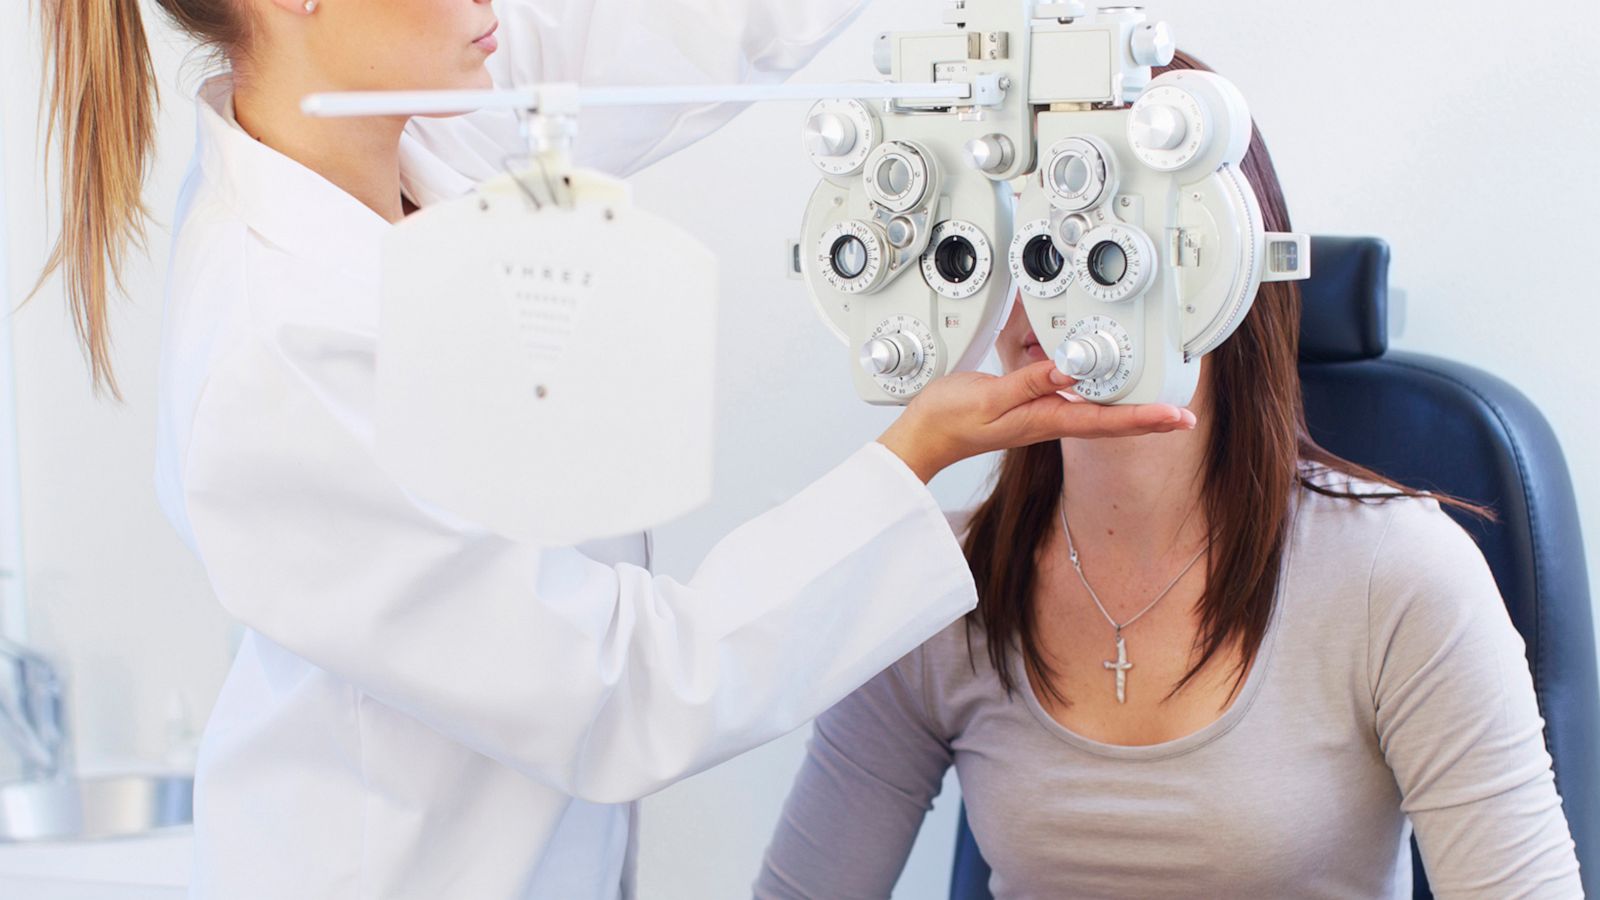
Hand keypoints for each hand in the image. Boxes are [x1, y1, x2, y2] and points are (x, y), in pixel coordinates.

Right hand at [877, 360, 1196, 482]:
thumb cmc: (951, 419)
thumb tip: (1072, 370)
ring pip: (1097, 413)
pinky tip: (1101, 386)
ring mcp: (1041, 417)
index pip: (1106, 419)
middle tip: (1184, 415)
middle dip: (1149, 418)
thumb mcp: (990, 396)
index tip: (1178, 417)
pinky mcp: (1030, 409)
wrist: (925, 436)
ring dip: (1129, 409)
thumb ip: (1031, 382)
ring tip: (1159, 403)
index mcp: (1045, 419)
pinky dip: (1097, 395)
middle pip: (1112, 421)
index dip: (1146, 418)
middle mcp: (1049, 421)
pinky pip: (1075, 403)